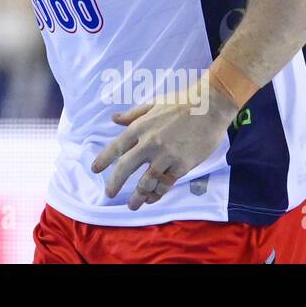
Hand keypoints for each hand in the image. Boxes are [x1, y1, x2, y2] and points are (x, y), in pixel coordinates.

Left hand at [91, 78, 237, 209]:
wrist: (211, 106)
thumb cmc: (182, 101)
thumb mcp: (153, 103)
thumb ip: (133, 114)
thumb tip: (113, 119)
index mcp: (140, 127)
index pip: (116, 146)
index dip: (103, 159)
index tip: (94, 170)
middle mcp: (149, 143)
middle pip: (126, 168)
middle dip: (115, 183)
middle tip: (109, 193)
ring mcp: (166, 155)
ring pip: (146, 181)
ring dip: (137, 195)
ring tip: (132, 204)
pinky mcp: (182, 165)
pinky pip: (166, 184)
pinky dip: (157, 194)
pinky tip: (152, 199)